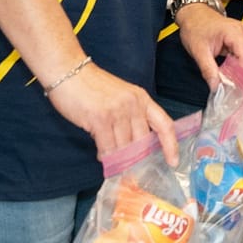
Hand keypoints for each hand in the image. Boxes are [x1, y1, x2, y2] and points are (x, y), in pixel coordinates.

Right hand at [46, 59, 178, 166]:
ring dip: (119, 159)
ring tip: (113, 162)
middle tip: (131, 170)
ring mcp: (118, 112)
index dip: (171, 145)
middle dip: (136, 158)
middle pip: (142, 141)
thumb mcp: (121, 96)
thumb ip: (130, 116)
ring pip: (124, 147)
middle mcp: (134, 105)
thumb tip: (134, 144)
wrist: (69, 71)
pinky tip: (101, 155)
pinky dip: (105, 156)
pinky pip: (108, 148)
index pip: (164, 124)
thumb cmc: (92, 87)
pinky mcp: (100, 119)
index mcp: (142, 98)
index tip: (173, 161)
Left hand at [175, 3, 242, 94]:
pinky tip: (227, 64)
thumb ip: (208, 70)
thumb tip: (216, 86)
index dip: (241, 74)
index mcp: (235, 32)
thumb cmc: (195, 28)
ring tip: (223, 72)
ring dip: (238, 67)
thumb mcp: (198, 51)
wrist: (193, 14)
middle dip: (239, 72)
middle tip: (225, 83)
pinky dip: (237, 62)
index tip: (233, 87)